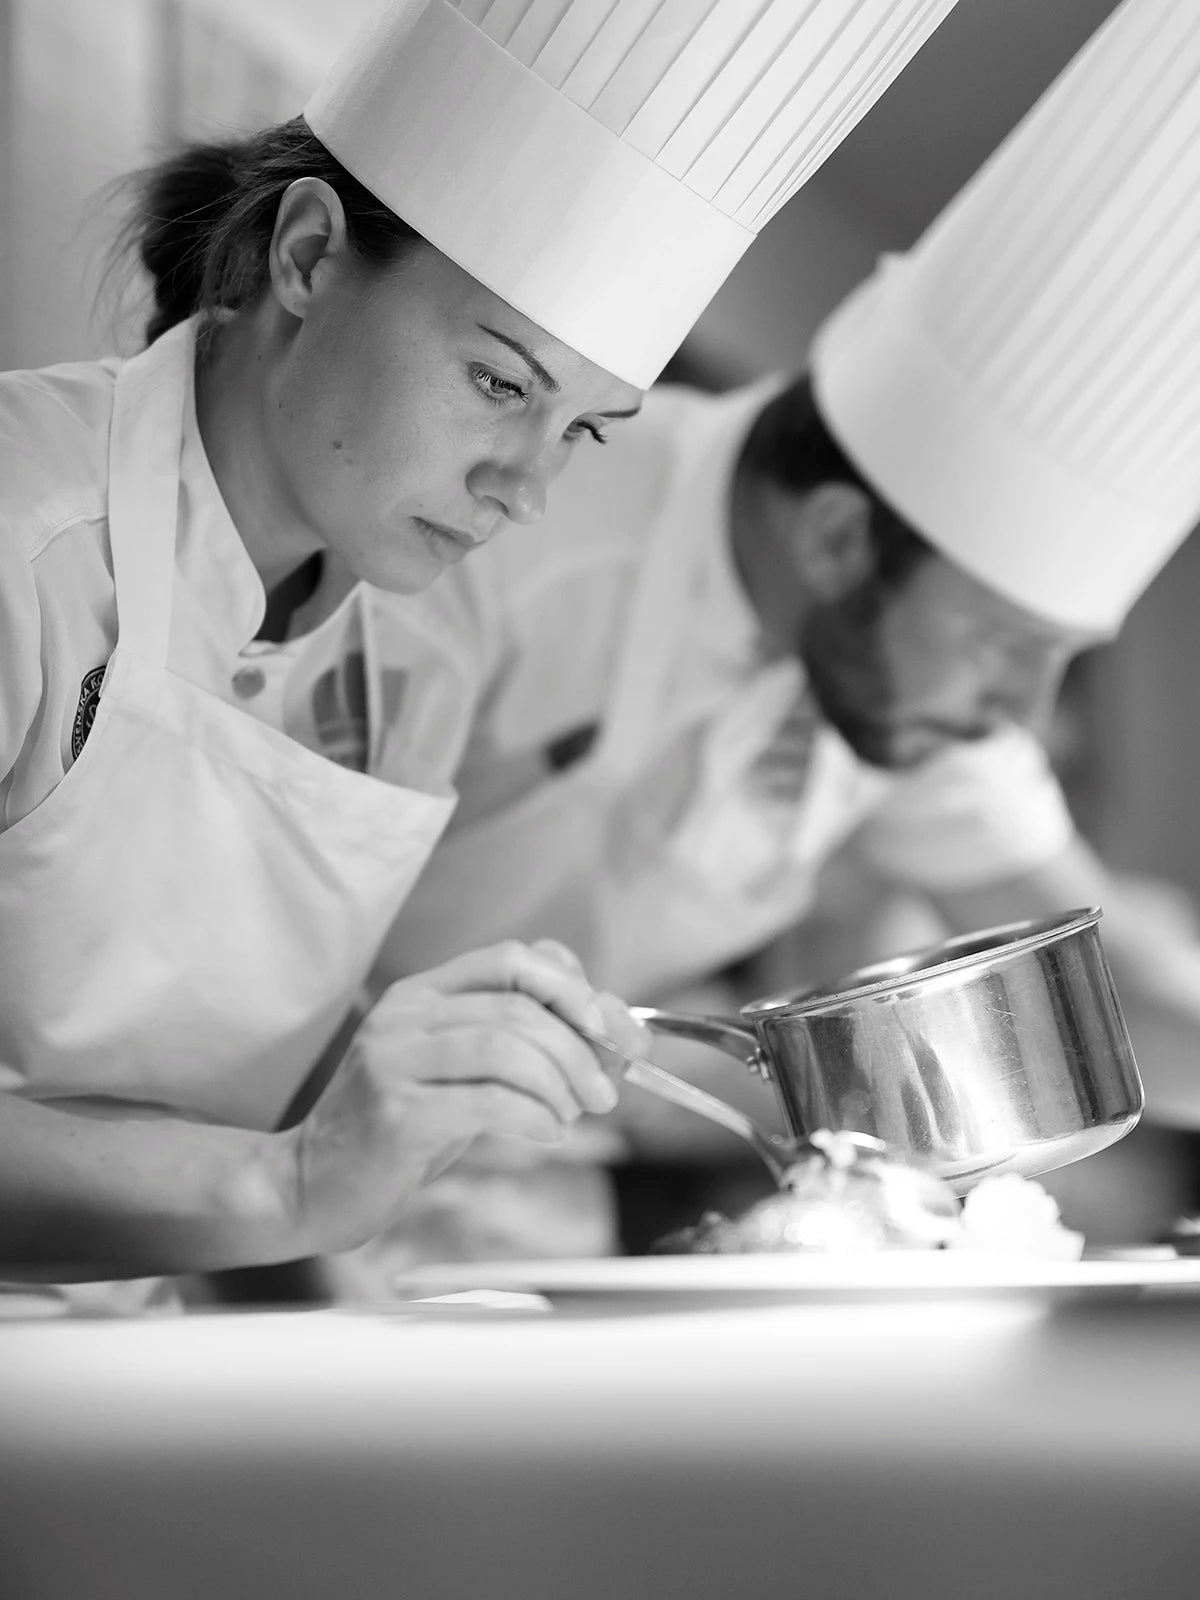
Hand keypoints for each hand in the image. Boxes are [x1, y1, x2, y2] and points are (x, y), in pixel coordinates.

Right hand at [277, 939, 644, 1253]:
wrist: (313, 1185)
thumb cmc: (402, 1127)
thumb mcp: (463, 1072)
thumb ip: (524, 1042)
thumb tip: (617, 1027)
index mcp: (423, 993)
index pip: (513, 958)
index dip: (574, 989)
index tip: (612, 1032)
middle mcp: (405, 1015)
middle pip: (519, 1007)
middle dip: (580, 1049)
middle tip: (605, 1092)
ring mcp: (394, 1061)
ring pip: (506, 1047)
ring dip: (559, 1084)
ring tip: (572, 1115)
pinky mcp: (396, 1114)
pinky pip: (488, 1101)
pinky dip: (535, 1116)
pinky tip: (547, 1133)